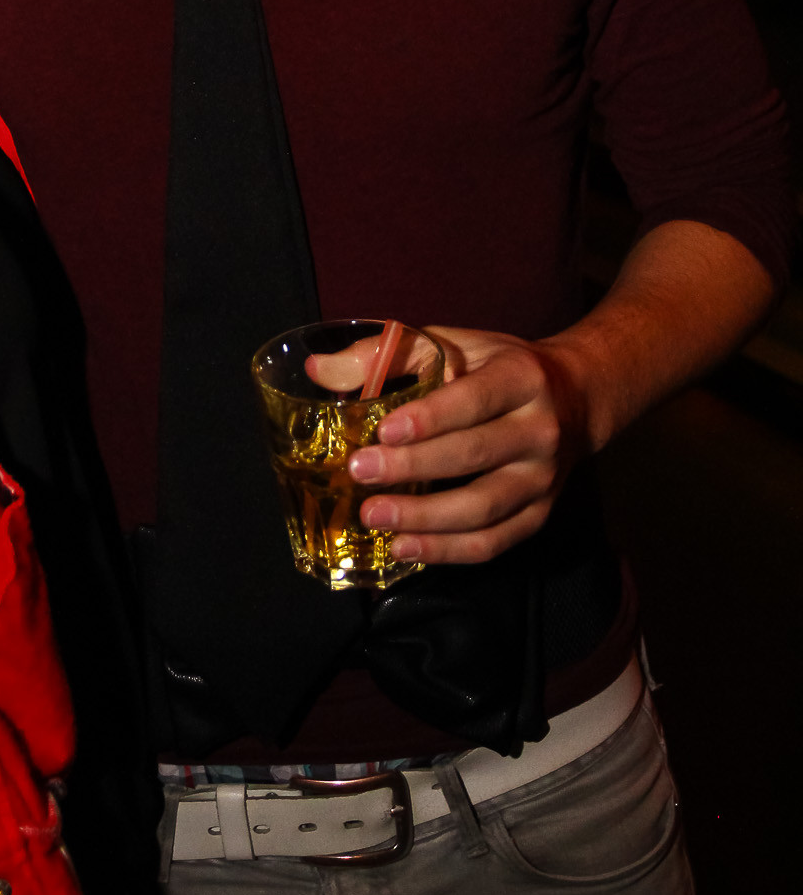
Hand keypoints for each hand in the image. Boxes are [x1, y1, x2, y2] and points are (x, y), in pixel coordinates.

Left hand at [343, 328, 591, 564]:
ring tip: (374, 516)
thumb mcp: (452, 343)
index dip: (429, 418)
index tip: (383, 431)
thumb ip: (386, 354)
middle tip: (361, 473)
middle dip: (413, 468)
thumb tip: (318, 371)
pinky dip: (448, 551)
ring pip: (484, 508)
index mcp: (522, 377)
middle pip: (474, 456)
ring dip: (425, 519)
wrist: (575, 398)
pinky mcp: (539, 515)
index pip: (474, 400)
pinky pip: (494, 543)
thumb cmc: (495, 366)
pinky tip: (404, 547)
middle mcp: (541, 429)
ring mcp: (544, 478)